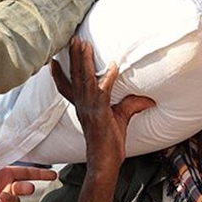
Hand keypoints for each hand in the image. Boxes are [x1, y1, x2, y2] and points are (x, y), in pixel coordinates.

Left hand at [0, 131, 56, 201]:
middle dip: (28, 187)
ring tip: (0, 197)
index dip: (40, 173)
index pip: (26, 172)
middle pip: (25, 187)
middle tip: (28, 188)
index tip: (52, 174)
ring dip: (11, 198)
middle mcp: (5, 187)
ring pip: (17, 200)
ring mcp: (2, 201)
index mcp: (3, 174)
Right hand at [51, 37, 154, 175]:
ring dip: (83, 61)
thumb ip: (130, 105)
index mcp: (82, 107)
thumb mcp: (121, 119)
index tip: (52, 60)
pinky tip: (114, 66)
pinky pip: (102, 92)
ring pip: (83, 80)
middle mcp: (82, 106)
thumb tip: (149, 98)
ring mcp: (89, 110)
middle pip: (74, 77)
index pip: (67, 88)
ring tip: (83, 44)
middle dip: (73, 57)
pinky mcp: (99, 115)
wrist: (105, 164)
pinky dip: (108, 79)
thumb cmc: (110, 144)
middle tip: (73, 38)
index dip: (58, 75)